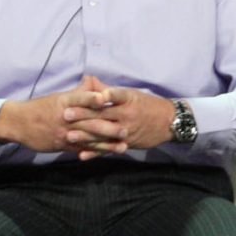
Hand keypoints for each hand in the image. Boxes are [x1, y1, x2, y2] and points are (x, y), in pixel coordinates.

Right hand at [0, 81, 164, 157]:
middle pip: (89, 122)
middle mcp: (66, 118)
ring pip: (89, 139)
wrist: (20, 124)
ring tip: (123, 146)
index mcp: (64, 103)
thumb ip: (79, 91)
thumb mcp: (59, 96)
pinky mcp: (64, 145)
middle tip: (126, 129)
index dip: (93, 98)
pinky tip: (108, 155)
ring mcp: (65, 133)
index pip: (80, 99)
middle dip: (108, 127)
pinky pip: (82, 149)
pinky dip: (95, 152)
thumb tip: (94, 80)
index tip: (106, 98)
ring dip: (107, 144)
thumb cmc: (42, 108)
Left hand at [57, 74, 175, 157]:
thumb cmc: (148, 105)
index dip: (94, 98)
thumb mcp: (131, 94)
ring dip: (86, 135)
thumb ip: (109, 90)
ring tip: (69, 135)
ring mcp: (126, 130)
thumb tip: (90, 81)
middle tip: (65, 115)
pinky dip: (95, 153)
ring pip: (103, 133)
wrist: (169, 122)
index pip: (109, 97)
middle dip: (83, 116)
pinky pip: (108, 149)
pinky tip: (82, 154)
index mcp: (127, 99)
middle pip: (102, 115)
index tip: (80, 97)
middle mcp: (126, 115)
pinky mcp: (126, 144)